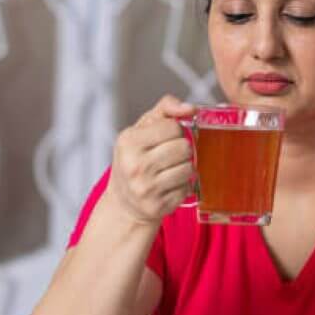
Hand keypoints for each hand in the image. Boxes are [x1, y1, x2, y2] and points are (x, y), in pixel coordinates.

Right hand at [105, 95, 196, 225]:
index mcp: (128, 141)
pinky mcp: (158, 205)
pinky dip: (182, 186)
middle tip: (170, 155)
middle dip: (182, 149)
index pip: (173, 126)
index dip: (175, 130)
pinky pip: (187, 188)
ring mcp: (146, 188)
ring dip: (184, 168)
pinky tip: (168, 186)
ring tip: (170, 170)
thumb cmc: (136, 158)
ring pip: (189, 168)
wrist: (124, 202)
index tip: (165, 138)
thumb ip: (165, 109)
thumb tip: (191, 108)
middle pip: (184, 147)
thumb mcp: (142, 129)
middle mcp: (135, 165)